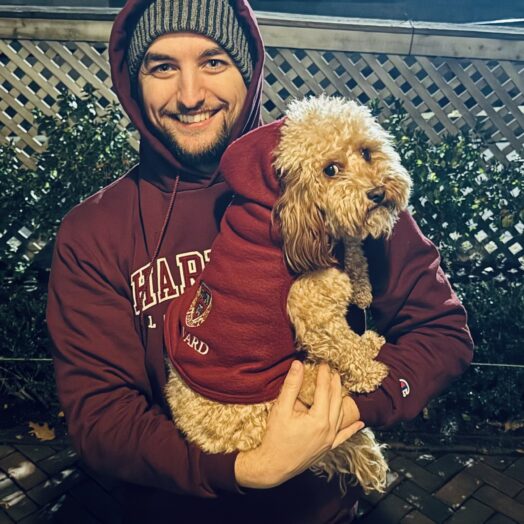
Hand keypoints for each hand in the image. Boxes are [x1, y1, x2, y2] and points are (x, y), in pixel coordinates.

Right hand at [234, 361, 364, 488]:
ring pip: (340, 415)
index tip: (324, 363)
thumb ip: (291, 385)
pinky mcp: (327, 448)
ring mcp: (329, 440)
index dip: (324, 375)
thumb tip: (298, 364)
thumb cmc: (275, 438)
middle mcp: (328, 429)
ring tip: (339, 386)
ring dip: (340, 399)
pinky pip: (343, 436)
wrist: (273, 466)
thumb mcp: (281, 408)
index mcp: (318, 419)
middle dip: (334, 384)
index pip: (324, 390)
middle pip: (336, 401)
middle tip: (333, 370)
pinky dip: (352, 429)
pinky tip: (360, 423)